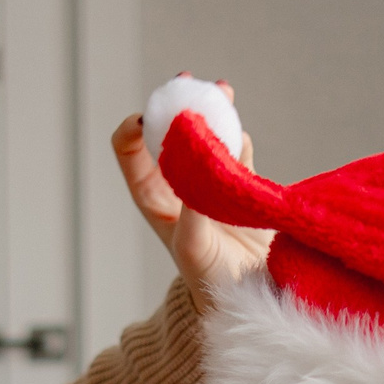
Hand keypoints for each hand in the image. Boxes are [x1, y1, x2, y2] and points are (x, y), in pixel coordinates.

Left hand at [113, 82, 274, 311]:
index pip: (131, 155)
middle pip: (168, 135)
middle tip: (187, 81)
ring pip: (205, 136)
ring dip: (213, 111)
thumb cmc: (211, 282)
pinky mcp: (241, 187)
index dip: (133, 130)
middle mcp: (178, 187)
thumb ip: (193, 207)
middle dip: (177, 105)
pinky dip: (238, 136)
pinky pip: (237, 151)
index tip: (147, 115)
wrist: (252, 301)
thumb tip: (196, 163)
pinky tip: (240, 130)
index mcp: (153, 200)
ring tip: (223, 89)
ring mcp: (209, 184)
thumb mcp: (193, 248)